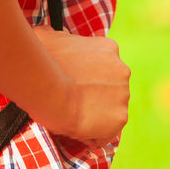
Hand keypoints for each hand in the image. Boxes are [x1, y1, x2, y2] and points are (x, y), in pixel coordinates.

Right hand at [28, 25, 129, 144]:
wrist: (51, 89)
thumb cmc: (46, 61)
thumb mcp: (48, 36)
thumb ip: (56, 35)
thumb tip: (52, 34)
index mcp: (109, 48)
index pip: (103, 67)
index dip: (88, 78)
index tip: (74, 83)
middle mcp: (122, 69)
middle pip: (110, 87)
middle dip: (94, 95)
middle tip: (73, 100)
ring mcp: (123, 94)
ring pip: (110, 109)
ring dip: (96, 114)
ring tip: (74, 116)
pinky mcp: (120, 117)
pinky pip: (107, 131)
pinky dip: (95, 134)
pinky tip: (79, 129)